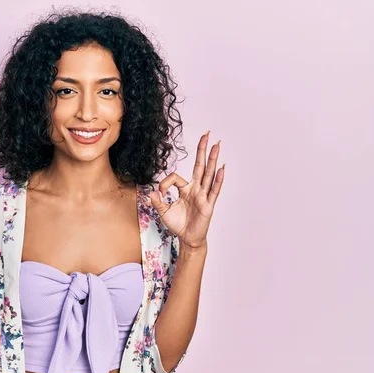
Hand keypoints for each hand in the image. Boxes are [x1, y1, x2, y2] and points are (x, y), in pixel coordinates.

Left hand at [150, 131, 224, 248]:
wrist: (188, 239)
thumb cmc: (178, 224)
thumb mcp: (163, 212)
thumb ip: (157, 202)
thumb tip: (151, 192)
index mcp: (185, 189)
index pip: (175, 177)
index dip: (164, 183)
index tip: (159, 193)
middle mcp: (196, 189)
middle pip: (200, 166)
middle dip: (203, 150)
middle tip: (208, 134)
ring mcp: (203, 195)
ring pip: (209, 174)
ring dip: (213, 159)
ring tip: (217, 145)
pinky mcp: (208, 204)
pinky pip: (214, 190)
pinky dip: (218, 179)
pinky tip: (222, 168)